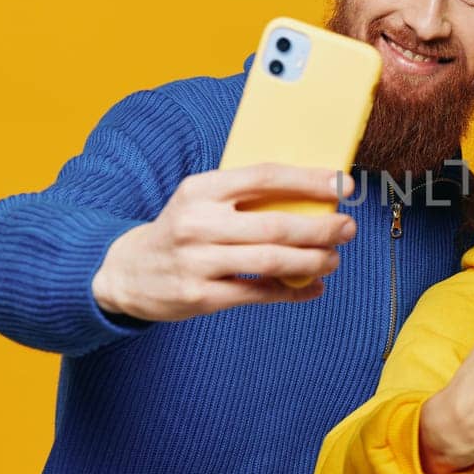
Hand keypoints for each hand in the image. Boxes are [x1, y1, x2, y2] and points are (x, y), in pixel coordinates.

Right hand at [91, 162, 356, 321]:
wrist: (125, 271)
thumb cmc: (180, 230)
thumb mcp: (201, 201)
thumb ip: (245, 197)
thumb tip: (311, 198)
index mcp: (201, 189)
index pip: (265, 177)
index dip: (308, 180)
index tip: (341, 185)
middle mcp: (198, 223)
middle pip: (275, 224)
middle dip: (321, 228)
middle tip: (347, 229)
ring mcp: (198, 262)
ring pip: (271, 261)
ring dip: (311, 261)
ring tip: (333, 259)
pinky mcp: (200, 296)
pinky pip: (257, 294)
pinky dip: (291, 291)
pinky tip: (312, 287)